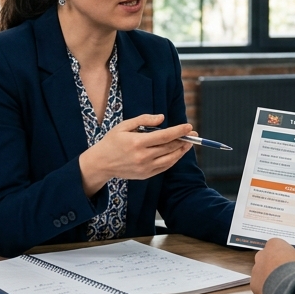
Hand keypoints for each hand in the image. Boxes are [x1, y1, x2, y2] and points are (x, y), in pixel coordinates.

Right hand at [78, 114, 193, 196]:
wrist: (101, 163)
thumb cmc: (112, 141)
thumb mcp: (124, 126)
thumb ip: (144, 120)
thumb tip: (162, 118)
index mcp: (137, 142)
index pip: (164, 136)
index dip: (179, 131)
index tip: (189, 126)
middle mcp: (143, 156)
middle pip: (169, 147)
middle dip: (183, 140)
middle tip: (193, 133)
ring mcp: (145, 167)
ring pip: (170, 159)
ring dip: (181, 151)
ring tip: (188, 143)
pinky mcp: (146, 175)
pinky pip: (164, 167)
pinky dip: (173, 160)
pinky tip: (177, 153)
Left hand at [250, 238, 294, 293]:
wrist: (291, 288)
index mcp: (273, 245)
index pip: (278, 246)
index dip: (286, 254)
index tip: (293, 261)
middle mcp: (261, 255)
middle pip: (267, 258)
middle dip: (274, 264)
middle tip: (286, 273)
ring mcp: (256, 271)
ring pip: (262, 273)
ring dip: (270, 277)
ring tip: (283, 285)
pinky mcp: (254, 285)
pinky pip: (260, 286)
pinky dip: (266, 289)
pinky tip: (277, 293)